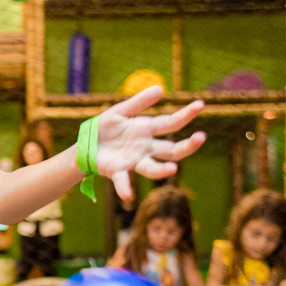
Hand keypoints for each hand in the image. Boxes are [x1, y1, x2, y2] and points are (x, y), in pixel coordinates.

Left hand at [94, 85, 206, 199]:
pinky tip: (127, 196)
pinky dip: (125, 188)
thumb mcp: (120, 111)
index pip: (171, 123)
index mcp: (146, 130)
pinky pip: (123, 180)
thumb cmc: (104, 127)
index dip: (185, 115)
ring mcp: (133, 161)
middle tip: (200, 138)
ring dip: (162, 170)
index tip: (200, 104)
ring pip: (152, 168)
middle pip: (171, 150)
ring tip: (173, 169)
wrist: (85, 143)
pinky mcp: (117, 171)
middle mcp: (145, 148)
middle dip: (187, 146)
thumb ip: (138, 102)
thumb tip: (160, 89)